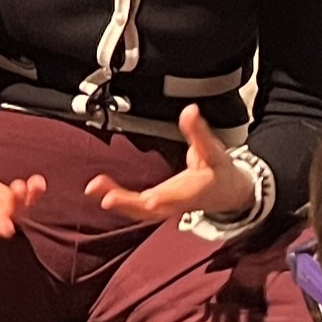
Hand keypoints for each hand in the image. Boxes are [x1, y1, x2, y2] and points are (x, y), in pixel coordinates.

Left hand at [86, 104, 245, 224]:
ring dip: (117, 202)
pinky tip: (98, 190)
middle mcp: (178, 203)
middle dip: (129, 203)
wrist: (227, 193)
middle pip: (152, 209)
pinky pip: (135, 207)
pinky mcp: (158, 207)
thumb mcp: (213, 149)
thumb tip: (190, 110)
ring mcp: (166, 208)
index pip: (179, 196)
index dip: (166, 198)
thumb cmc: (220, 170)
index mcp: (196, 191)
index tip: (151, 199)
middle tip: (107, 198)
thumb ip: (199, 131)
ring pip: (139, 211)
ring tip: (94, 187)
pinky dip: (118, 200)